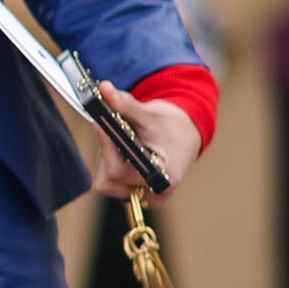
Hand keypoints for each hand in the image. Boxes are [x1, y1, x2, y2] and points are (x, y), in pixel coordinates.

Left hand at [88, 82, 202, 203]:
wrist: (186, 136)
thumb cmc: (172, 126)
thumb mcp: (149, 113)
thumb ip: (125, 104)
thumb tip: (104, 89)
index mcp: (162, 177)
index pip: (118, 171)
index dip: (107, 147)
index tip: (101, 124)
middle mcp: (153, 194)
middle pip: (108, 179)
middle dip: (107, 152)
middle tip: (111, 130)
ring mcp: (143, 198)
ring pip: (106, 182)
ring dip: (108, 159)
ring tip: (124, 141)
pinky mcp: (135, 195)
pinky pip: (111, 183)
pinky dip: (112, 164)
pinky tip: (124, 152)